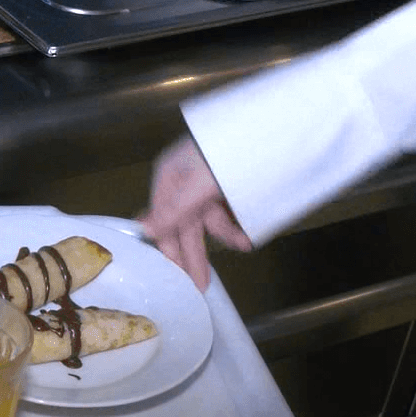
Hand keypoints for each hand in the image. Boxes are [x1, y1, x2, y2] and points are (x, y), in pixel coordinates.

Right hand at [141, 136, 252, 291]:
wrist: (270, 131)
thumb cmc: (226, 154)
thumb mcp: (199, 184)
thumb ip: (174, 210)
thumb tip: (145, 231)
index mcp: (170, 178)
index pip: (163, 221)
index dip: (170, 248)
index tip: (177, 274)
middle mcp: (184, 184)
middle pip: (185, 226)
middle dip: (195, 254)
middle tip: (201, 285)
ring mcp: (207, 187)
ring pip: (209, 222)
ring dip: (226, 236)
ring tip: (244, 244)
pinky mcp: (228, 191)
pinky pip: (226, 216)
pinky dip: (236, 227)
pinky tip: (247, 236)